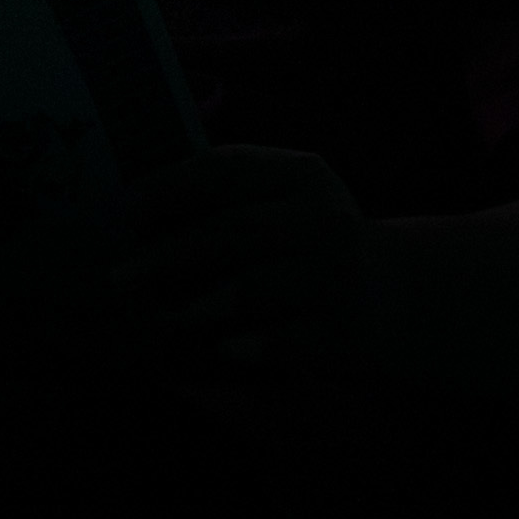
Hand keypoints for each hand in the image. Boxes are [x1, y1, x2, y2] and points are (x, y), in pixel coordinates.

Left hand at [107, 144, 372, 384]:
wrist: (397, 299)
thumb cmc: (309, 249)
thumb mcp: (284, 205)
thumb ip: (226, 199)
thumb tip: (131, 212)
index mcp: (301, 175)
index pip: (227, 169)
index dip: (170, 188)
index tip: (127, 213)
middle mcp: (323, 218)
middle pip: (236, 231)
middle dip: (169, 255)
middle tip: (120, 277)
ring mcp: (338, 274)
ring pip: (258, 286)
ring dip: (202, 303)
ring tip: (167, 316)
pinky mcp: (347, 329)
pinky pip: (288, 338)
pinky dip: (251, 344)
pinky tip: (224, 349)